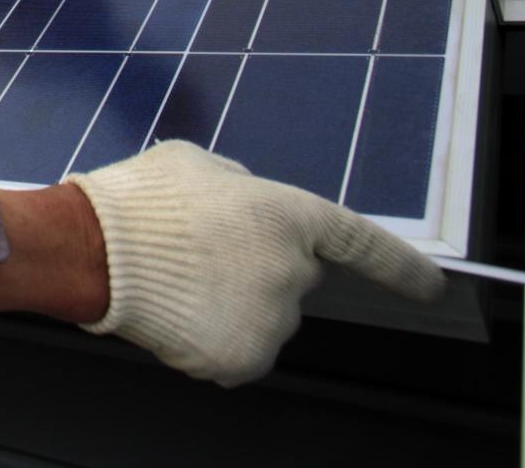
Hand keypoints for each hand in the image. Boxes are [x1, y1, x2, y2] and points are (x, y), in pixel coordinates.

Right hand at [68, 141, 444, 385]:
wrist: (92, 251)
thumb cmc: (139, 201)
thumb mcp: (199, 164)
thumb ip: (243, 188)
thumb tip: (248, 208)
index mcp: (289, 215)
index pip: (365, 245)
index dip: (403, 267)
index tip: (432, 285)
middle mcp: (292, 272)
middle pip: (294, 281)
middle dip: (258, 270)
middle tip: (203, 255)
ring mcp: (270, 320)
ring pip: (264, 318)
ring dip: (233, 304)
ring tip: (182, 281)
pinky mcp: (242, 359)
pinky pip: (238, 351)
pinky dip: (213, 338)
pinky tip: (180, 312)